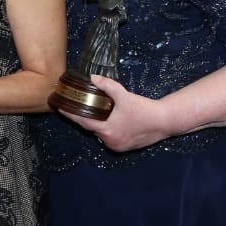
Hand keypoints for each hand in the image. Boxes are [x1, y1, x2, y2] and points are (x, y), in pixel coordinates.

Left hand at [58, 75, 173, 151]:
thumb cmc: (144, 109)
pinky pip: (110, 138)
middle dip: (85, 119)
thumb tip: (93, 77)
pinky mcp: (124, 147)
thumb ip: (108, 86)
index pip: (83, 122)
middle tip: (76, 108)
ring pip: (101, 134)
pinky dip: (107, 130)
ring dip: (97, 125)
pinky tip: (109, 121)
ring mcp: (117, 146)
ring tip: (93, 113)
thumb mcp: (125, 96)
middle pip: (91, 129)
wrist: (165, 121)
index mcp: (107, 131)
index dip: (71, 115)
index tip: (60, 109)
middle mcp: (109, 142)